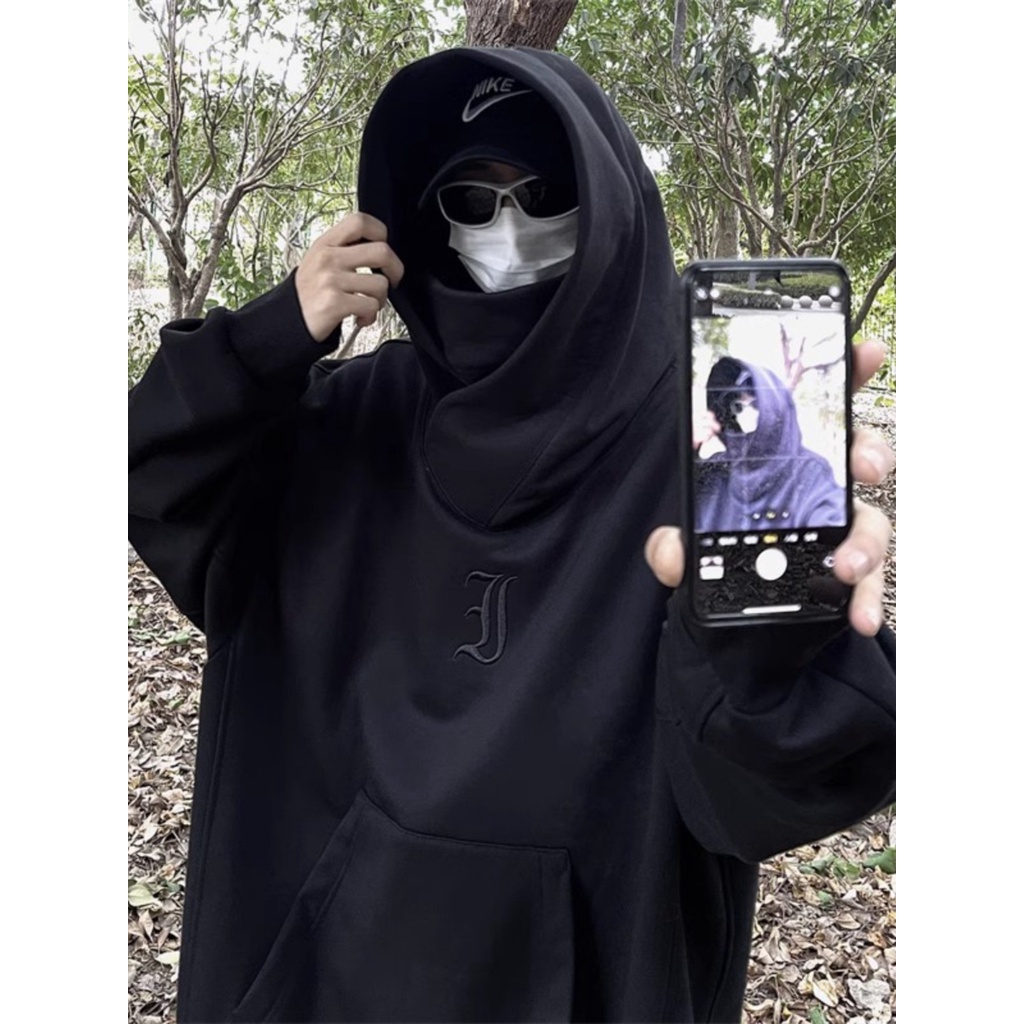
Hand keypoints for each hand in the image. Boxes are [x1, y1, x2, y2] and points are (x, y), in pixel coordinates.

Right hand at [294, 213, 404, 341]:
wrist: (288, 320)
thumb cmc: (309, 292)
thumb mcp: (319, 260)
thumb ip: (344, 249)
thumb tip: (379, 249)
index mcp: (326, 244)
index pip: (360, 221)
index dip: (381, 233)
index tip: (383, 248)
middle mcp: (328, 258)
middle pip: (382, 251)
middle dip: (395, 270)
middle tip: (392, 280)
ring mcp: (331, 280)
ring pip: (381, 284)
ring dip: (381, 300)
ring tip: (367, 304)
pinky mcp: (335, 303)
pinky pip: (371, 306)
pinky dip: (370, 316)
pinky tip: (359, 317)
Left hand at [645, 340, 894, 636]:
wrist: (727, 608)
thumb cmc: (718, 550)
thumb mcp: (687, 541)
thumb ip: (674, 545)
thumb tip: (670, 553)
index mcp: (784, 458)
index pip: (822, 409)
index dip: (847, 375)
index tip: (865, 350)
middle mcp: (818, 486)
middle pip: (859, 458)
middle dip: (869, 454)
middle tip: (864, 468)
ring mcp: (837, 527)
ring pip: (871, 523)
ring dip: (867, 543)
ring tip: (848, 567)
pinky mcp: (846, 570)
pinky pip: (867, 580)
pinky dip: (867, 598)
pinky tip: (861, 618)